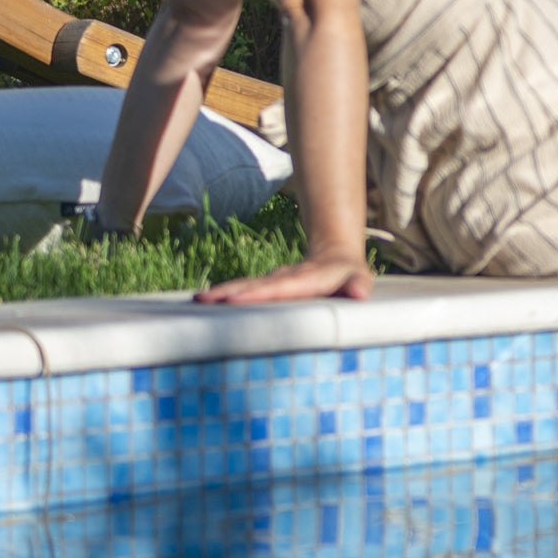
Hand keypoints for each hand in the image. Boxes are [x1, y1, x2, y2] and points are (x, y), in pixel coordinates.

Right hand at [195, 251, 376, 306]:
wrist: (335, 256)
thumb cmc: (350, 275)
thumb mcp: (359, 278)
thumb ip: (357, 285)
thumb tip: (359, 293)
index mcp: (305, 280)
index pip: (279, 288)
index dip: (259, 293)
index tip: (237, 299)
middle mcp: (284, 278)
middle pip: (254, 286)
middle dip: (230, 293)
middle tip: (204, 300)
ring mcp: (273, 281)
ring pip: (244, 286)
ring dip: (222, 294)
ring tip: (198, 300)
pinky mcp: (267, 286)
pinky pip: (244, 290)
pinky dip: (225, 295)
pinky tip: (204, 302)